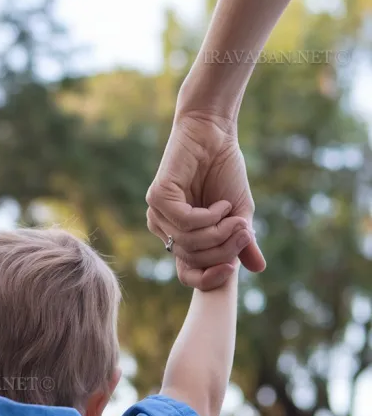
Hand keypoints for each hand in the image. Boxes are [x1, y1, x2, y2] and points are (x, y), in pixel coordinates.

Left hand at [146, 111, 265, 289]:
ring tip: (236, 217)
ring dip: (219, 233)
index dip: (208, 279)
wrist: (215, 136)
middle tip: (244, 232)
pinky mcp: (157, 198)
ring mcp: (158, 214)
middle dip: (223, 250)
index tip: (232, 270)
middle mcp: (165, 229)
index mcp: (180, 237)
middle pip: (193, 260)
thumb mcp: (239, 213)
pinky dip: (209, 217)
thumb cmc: (224, 172)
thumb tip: (258, 269)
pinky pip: (186, 223)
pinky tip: (222, 205)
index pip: (187, 273)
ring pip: (189, 243)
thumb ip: (242, 241)